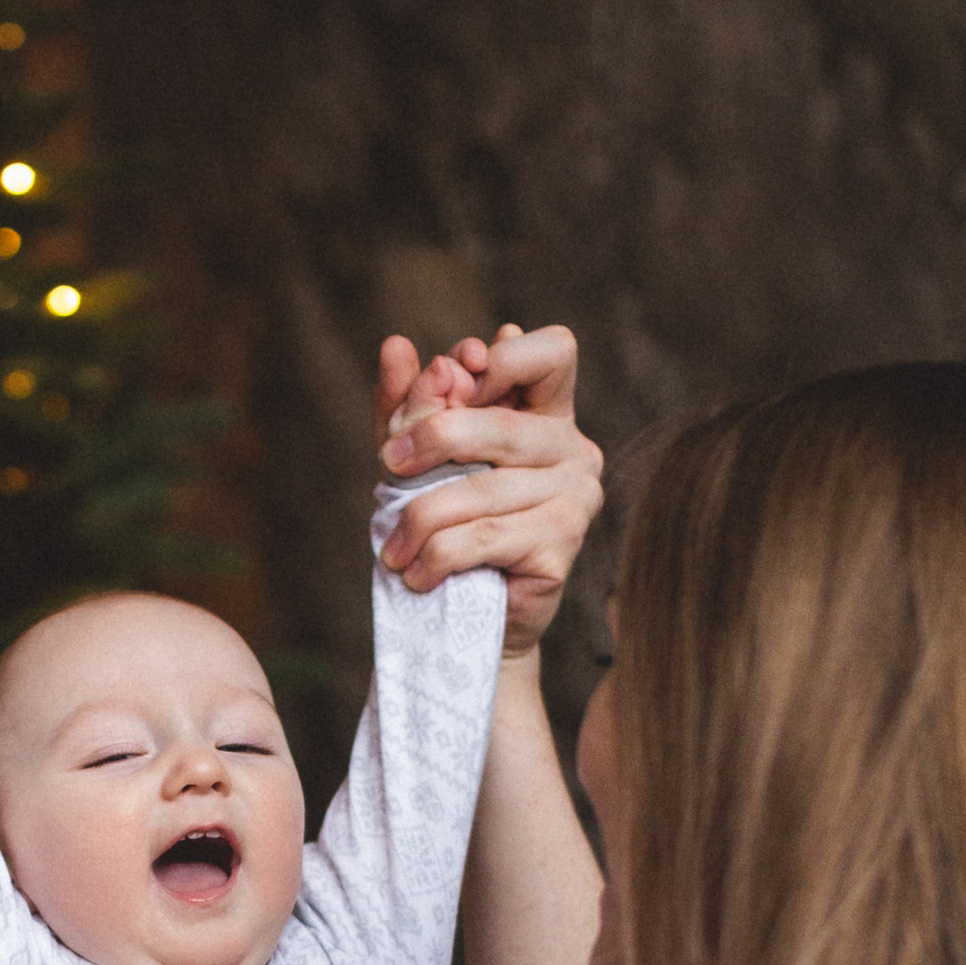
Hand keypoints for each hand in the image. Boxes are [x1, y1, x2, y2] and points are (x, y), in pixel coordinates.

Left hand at [372, 323, 602, 658]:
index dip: (499, 360)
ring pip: (481, 489)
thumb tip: (396, 347)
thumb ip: (408, 403)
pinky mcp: (562, 546)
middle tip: (388, 464)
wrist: (465, 616)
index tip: (449, 384)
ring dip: (419, 517)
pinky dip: (436, 556)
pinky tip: (417, 573)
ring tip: (393, 548)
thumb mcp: (416, 458)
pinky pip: (483, 537)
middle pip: (502, 422)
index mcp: (549, 414)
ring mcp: (577, 499)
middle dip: (433, 436)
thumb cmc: (444, 527)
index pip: (552, 351)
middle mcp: (575, 450)